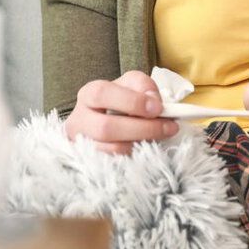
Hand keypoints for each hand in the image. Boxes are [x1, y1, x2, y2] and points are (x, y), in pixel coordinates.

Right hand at [64, 70, 178, 154]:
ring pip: (111, 149)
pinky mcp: (92, 162)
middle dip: (142, 128)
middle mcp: (79, 120)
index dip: (131, 102)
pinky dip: (136, 156)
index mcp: (89, 94)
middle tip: (169, 127)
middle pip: (105, 128)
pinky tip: (147, 147)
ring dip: (142, 143)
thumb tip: (154, 102)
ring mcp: (83, 145)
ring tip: (161, 136)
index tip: (158, 108)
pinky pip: (116, 164)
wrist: (106, 119)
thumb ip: (144, 86)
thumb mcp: (132, 84)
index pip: (102, 94)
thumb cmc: (121, 100)